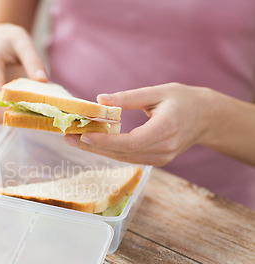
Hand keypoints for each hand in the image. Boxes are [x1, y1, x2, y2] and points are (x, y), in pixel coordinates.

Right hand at [0, 23, 46, 121]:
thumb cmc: (11, 42)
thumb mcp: (24, 43)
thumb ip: (33, 60)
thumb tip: (42, 80)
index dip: (4, 97)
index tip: (20, 106)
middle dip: (9, 111)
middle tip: (31, 117)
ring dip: (9, 117)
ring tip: (30, 119)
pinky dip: (8, 117)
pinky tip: (24, 117)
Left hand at [64, 83, 215, 165]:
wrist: (206, 117)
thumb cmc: (183, 99)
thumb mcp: (157, 92)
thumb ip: (128, 98)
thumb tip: (100, 100)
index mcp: (166, 129)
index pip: (130, 141)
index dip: (105, 141)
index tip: (83, 135)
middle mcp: (164, 149)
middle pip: (121, 152)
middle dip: (92, 146)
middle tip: (67, 137)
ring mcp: (161, 158)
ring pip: (122, 157)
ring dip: (97, 149)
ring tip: (74, 139)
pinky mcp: (156, 161)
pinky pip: (128, 157)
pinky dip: (109, 150)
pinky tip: (92, 142)